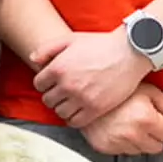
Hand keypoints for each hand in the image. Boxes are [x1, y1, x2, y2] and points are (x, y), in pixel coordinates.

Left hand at [33, 28, 150, 127]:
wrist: (130, 52)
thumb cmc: (100, 44)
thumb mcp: (70, 39)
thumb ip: (47, 49)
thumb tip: (32, 60)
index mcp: (58, 68)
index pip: (38, 84)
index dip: (45, 83)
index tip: (53, 82)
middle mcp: (67, 84)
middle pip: (47, 100)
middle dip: (53, 95)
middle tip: (63, 92)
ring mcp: (81, 98)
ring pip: (60, 112)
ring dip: (63, 107)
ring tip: (71, 100)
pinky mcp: (96, 108)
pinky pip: (75, 122)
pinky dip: (74, 118)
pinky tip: (79, 110)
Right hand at [81, 84, 162, 156]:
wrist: (87, 93)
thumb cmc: (121, 91)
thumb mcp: (150, 91)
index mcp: (146, 118)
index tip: (155, 117)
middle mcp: (132, 133)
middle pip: (158, 147)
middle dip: (154, 136)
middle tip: (143, 122)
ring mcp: (117, 142)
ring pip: (142, 151)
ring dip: (140, 141)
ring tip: (129, 124)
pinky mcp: (105, 147)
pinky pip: (124, 152)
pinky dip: (124, 143)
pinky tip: (118, 129)